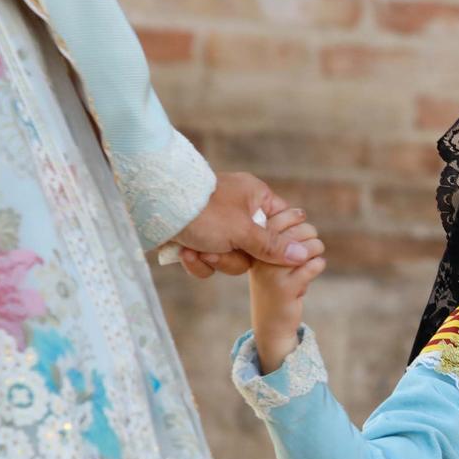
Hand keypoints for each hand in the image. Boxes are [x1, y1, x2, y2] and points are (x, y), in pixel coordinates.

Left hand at [171, 173, 309, 276]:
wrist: (154, 208)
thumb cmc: (203, 211)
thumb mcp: (242, 231)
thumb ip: (273, 246)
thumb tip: (304, 254)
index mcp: (255, 197)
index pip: (281, 223)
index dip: (277, 243)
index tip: (269, 255)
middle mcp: (239, 210)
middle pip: (255, 249)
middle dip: (232, 257)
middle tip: (216, 251)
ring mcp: (218, 225)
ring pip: (232, 258)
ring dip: (213, 260)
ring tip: (195, 249)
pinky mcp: (199, 237)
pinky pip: (210, 260)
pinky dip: (197, 261)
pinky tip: (185, 252)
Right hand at [249, 210, 326, 373]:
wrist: (271, 322)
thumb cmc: (274, 284)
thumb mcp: (270, 258)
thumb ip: (278, 237)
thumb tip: (298, 212)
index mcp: (255, 246)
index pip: (278, 217)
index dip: (295, 216)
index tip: (302, 220)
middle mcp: (260, 257)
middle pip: (298, 230)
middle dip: (311, 235)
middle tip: (312, 246)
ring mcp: (272, 273)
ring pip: (308, 247)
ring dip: (317, 250)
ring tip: (313, 259)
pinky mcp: (286, 288)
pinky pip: (313, 266)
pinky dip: (318, 266)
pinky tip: (313, 270)